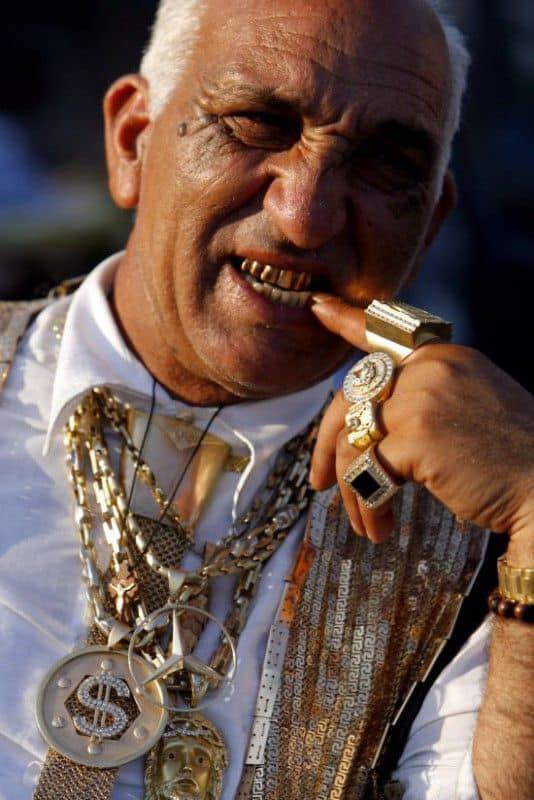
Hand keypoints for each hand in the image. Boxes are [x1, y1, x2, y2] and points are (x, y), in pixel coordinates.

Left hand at [310, 295, 533, 550]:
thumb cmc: (515, 459)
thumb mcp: (473, 405)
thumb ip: (427, 397)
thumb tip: (373, 420)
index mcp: (444, 356)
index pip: (385, 332)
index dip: (346, 318)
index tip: (318, 308)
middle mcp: (430, 368)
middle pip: (349, 397)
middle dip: (326, 444)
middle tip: (319, 481)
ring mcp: (421, 399)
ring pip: (350, 439)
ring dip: (348, 487)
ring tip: (361, 522)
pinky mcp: (416, 437)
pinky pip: (365, 472)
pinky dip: (366, 505)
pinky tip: (379, 529)